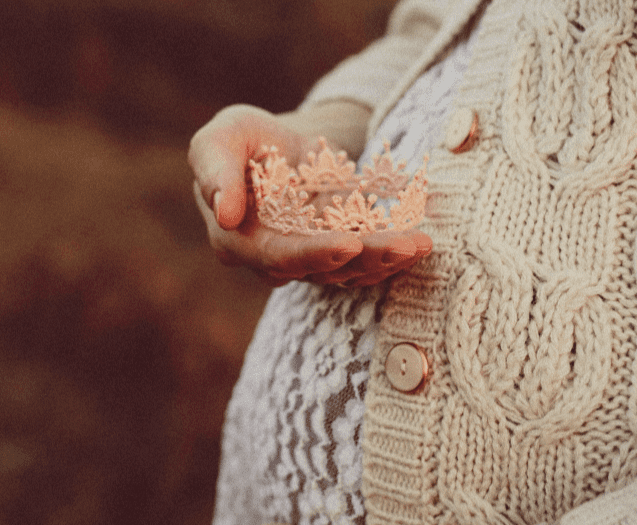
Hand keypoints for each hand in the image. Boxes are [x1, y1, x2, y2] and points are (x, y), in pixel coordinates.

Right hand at [188, 104, 431, 286]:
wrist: (272, 149)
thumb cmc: (241, 141)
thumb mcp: (219, 140)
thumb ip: (214, 171)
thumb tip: (224, 212)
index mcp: (239, 241)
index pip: (277, 257)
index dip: (312, 254)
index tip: (349, 244)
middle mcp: (274, 261)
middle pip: (322, 270)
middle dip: (367, 259)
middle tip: (407, 246)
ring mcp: (308, 261)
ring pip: (349, 271)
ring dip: (387, 260)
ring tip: (422, 243)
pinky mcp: (335, 253)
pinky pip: (364, 262)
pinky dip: (391, 254)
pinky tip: (420, 244)